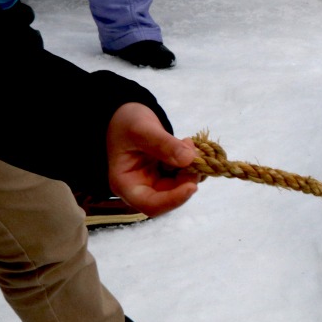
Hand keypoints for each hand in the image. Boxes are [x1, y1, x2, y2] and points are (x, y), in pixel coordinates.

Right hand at [106, 102, 198, 216]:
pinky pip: (184, 176)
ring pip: (180, 187)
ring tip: (188, 144)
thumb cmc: (126, 122)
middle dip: (187, 180)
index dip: (173, 200)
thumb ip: (163, 144)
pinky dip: (192, 164)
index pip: (151, 205)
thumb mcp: (142, 129)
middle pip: (170, 197)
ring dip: (192, 171)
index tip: (192, 185)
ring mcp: (155, 182)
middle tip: (196, 155)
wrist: (125, 115)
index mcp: (126, 184)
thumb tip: (189, 159)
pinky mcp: (167, 175)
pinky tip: (188, 146)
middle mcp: (141, 188)